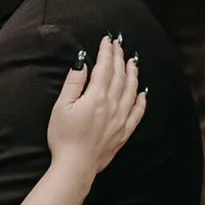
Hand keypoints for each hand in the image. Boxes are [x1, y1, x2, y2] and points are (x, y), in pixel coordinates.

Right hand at [47, 34, 144, 179]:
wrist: (75, 166)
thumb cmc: (63, 137)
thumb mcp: (61, 107)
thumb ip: (73, 83)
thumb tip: (82, 63)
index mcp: (96, 96)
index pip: (104, 67)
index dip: (107, 51)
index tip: (107, 39)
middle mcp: (112, 105)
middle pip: (119, 75)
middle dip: (119, 57)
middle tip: (119, 44)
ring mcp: (121, 119)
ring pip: (131, 90)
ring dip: (133, 74)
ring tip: (133, 61)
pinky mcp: (124, 132)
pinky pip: (137, 113)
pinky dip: (142, 101)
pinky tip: (143, 93)